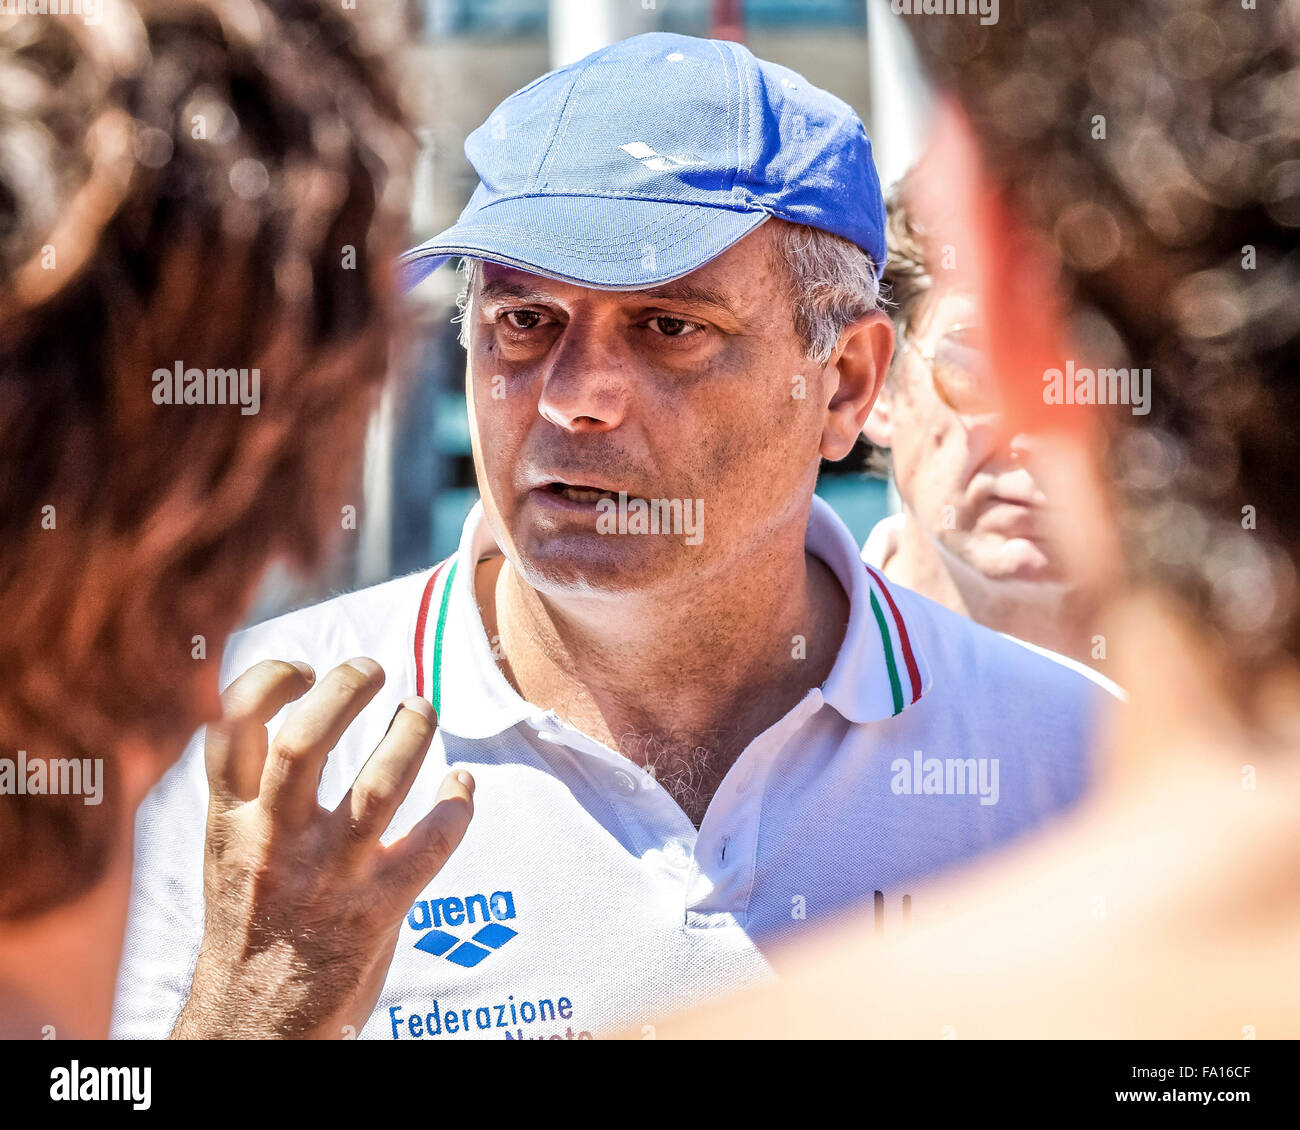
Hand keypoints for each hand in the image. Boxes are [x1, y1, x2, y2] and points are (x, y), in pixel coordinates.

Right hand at [172, 657, 473, 1038]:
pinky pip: (432, 842)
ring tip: (421, 709)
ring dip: (410, 733)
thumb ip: (252, 793)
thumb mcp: (227, 854)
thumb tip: (296, 712)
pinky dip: (456, 803)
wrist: (252, 1027)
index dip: (267, 681)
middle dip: (346, 689)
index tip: (303, 670)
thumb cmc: (248, 929)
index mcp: (229, 824)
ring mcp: (328, 877)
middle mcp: (274, 843)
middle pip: (306, 741)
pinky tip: (461, 785)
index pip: (229, 731)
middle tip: (373, 669)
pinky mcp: (377, 910)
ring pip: (378, 785)